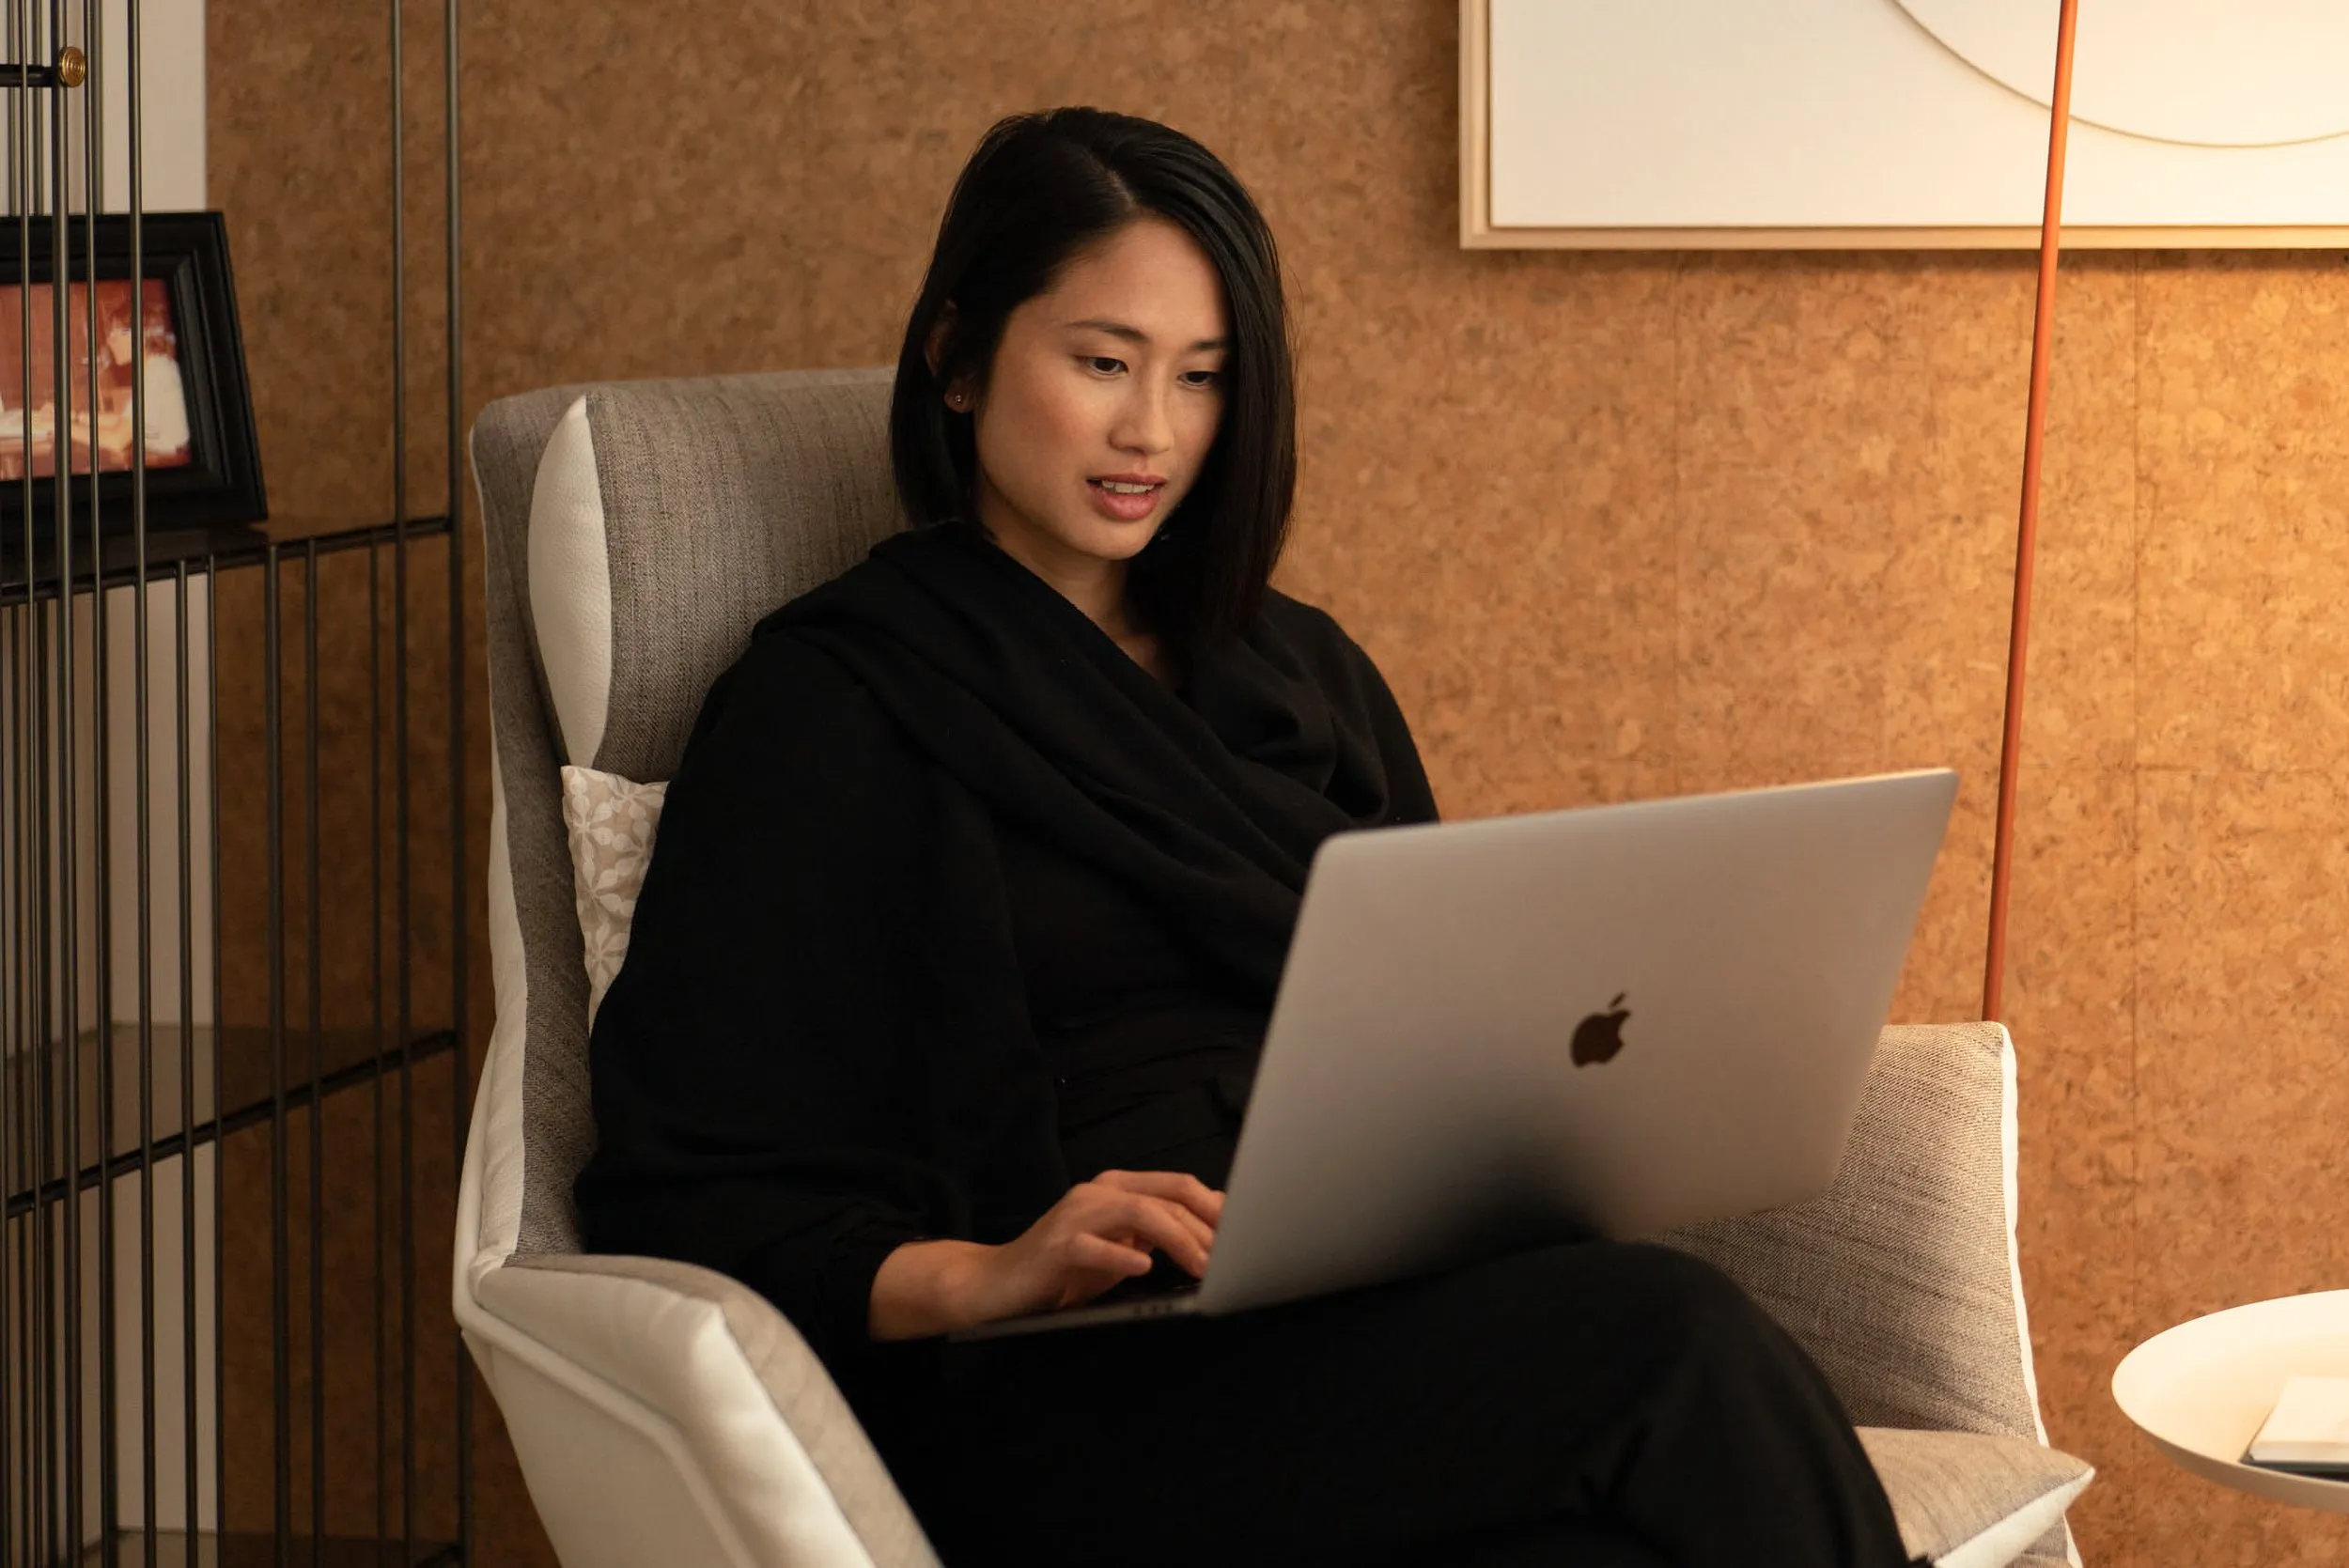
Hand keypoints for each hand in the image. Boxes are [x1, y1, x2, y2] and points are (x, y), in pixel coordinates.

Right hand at [868, 1169, 1222, 1339]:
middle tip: (1230, 1259)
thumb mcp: (1120, 1247)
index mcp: (1116, 1188)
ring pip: (1139, 1213)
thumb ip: (1157, 1234)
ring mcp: (1075, 1216)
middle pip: (1166, 1197)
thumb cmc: (1065, 1269)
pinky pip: (1094, 1246)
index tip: (1245, 1235)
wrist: (999, 1283)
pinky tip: (1142, 1269)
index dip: (1215, 1209)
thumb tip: (1215, 1236)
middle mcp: (1097, 1192)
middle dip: (1205, 1228)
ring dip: (1178, 1241)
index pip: (1178, 1186)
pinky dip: (1122, 1257)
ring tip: (1201, 1267)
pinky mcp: (1056, 1246)